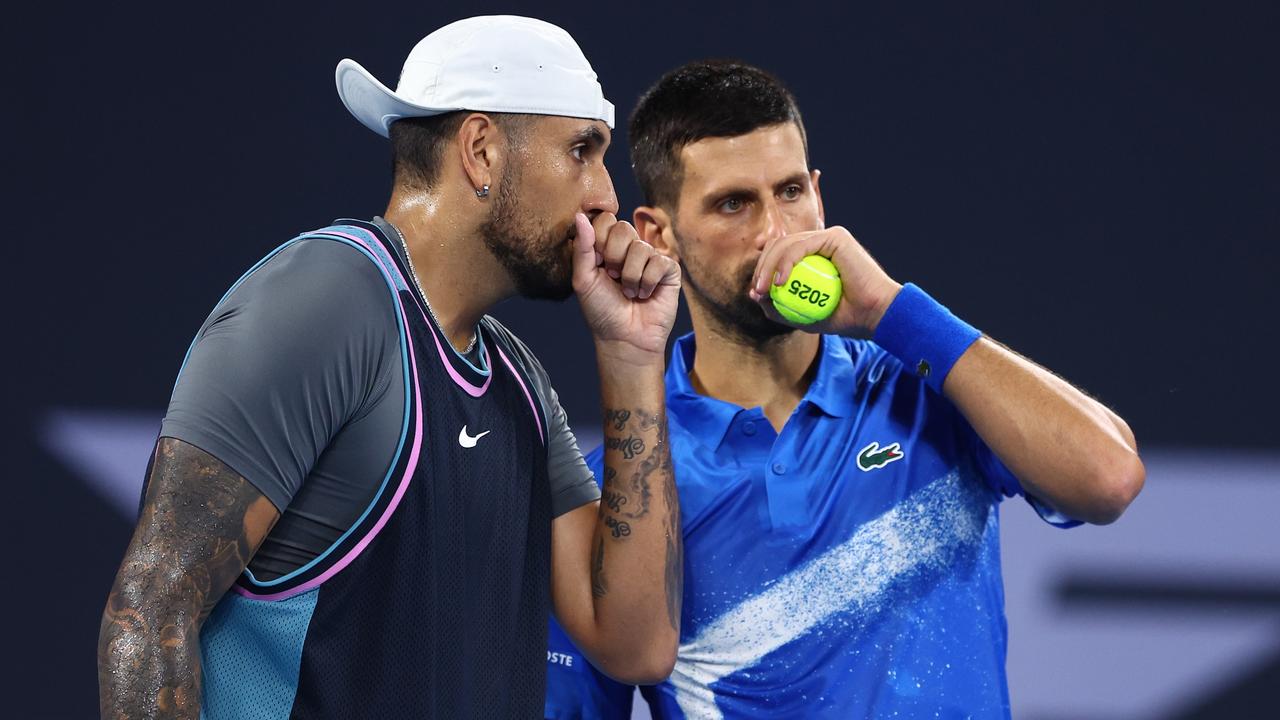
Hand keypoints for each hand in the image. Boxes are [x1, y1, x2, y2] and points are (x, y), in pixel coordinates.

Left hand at [573, 212, 680, 362]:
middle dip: (614, 258)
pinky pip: (658, 262)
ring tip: (629, 293)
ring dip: (630, 277)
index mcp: (607, 247)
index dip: (599, 241)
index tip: (598, 264)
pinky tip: (645, 294)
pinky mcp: (669, 270)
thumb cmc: (602, 311)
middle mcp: (630, 248)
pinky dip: (647, 283)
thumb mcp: (583, 279)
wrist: (624, 339)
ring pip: (640, 248)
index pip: (604, 220)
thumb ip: (582, 248)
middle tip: (614, 279)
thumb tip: (580, 216)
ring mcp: (651, 258)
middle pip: (623, 228)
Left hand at [749, 226, 901, 337]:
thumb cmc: (846, 318)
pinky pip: (802, 246)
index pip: (779, 257)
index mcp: (813, 258)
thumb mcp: (805, 318)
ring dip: (769, 265)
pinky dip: (786, 262)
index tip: (756, 293)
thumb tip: (754, 295)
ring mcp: (827, 237)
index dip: (762, 271)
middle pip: (779, 246)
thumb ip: (780, 307)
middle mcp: (819, 244)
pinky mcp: (834, 236)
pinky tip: (779, 281)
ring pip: (786, 244)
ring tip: (764, 289)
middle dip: (761, 267)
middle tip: (756, 292)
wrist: (875, 315)